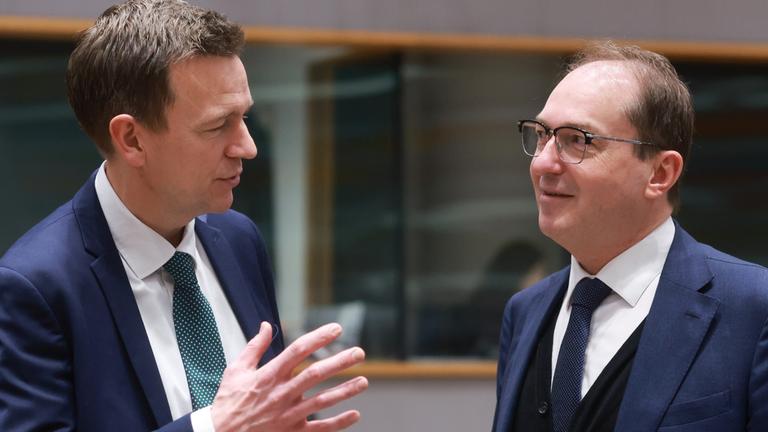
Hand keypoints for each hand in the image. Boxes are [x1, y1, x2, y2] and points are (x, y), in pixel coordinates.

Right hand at [211, 322, 367, 431]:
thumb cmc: (229, 401)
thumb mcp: (236, 369)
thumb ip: (254, 347)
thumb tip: (265, 325)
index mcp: (269, 375)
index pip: (298, 350)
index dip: (319, 337)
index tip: (336, 328)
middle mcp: (281, 393)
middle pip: (315, 374)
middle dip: (339, 362)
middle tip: (359, 353)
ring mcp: (287, 414)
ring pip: (321, 401)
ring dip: (345, 391)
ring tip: (363, 381)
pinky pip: (319, 428)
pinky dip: (338, 422)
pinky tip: (354, 414)